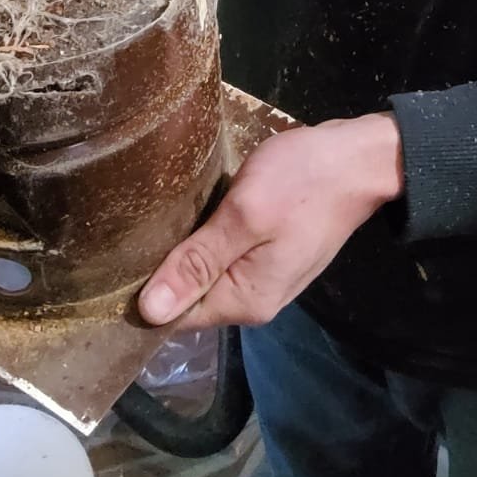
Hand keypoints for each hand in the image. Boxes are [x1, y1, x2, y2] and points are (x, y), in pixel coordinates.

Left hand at [137, 113, 404, 329]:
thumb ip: (199, 262)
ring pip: (207, 275)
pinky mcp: (272, 254)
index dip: (143, 293)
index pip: (175, 316)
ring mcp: (266, 278)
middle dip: (163, 269)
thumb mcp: (245, 214)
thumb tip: (149, 313)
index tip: (115, 260)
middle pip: (190, 297)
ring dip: (186, 252)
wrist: (361, 160)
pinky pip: (225, 257)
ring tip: (154, 219)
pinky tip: (194, 213)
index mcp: (246, 300)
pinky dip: (207, 239)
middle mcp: (255, 301)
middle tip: (131, 230)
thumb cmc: (303, 181)